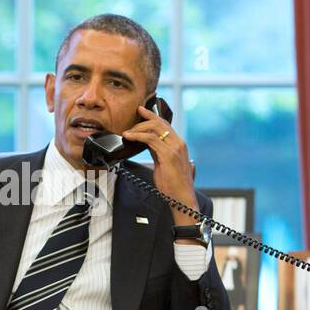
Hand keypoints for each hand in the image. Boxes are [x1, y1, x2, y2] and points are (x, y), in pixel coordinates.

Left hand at [122, 104, 199, 229]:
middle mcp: (179, 143)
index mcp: (179, 145)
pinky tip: (129, 137)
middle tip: (133, 117)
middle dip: (145, 117)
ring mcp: (175, 148)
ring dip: (139, 127)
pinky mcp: (168, 155)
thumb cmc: (173, 186)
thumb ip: (159, 153)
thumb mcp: (164, 164)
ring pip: (155, 128)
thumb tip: (149, 146)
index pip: (166, 125)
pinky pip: (150, 139)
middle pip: (160, 122)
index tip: (142, 111)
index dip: (153, 116)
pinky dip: (138, 136)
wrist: (182, 199)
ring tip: (128, 132)